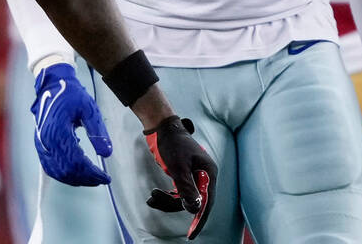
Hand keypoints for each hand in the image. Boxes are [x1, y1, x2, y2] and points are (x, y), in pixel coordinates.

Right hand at [31, 63, 112, 185]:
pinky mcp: (39, 145)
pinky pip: (50, 167)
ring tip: (92, 178)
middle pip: (67, 170)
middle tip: (101, 179)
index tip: (106, 177)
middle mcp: (47, 140)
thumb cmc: (72, 95)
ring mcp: (41, 144)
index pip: (77, 162)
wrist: (52, 85)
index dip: (93, 173)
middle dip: (86, 179)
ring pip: (57, 172)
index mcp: (59, 131)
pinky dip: (64, 174)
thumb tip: (107, 154)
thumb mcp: (89, 108)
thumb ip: (98, 131)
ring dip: (75, 179)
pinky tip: (77, 172)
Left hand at [145, 116, 216, 239]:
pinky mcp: (184, 177)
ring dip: (167, 200)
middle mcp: (204, 176)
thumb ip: (187, 188)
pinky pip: (178, 193)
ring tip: (152, 197)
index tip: (191, 235)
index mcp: (209, 172)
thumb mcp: (178, 167)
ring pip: (183, 199)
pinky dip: (166, 197)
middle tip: (154, 198)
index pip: (207, 201)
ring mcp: (194, 177)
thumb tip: (195, 209)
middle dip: (173, 203)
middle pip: (193, 201)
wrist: (162, 127)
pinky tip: (155, 197)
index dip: (199, 220)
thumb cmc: (172, 144)